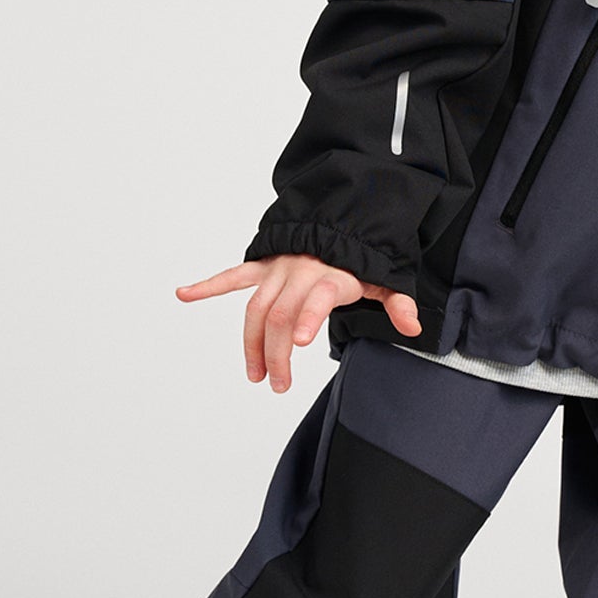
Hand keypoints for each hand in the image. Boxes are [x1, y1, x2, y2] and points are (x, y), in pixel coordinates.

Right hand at [176, 256, 421, 391]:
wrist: (343, 214)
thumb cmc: (362, 255)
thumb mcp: (386, 277)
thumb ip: (397, 303)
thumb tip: (413, 326)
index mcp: (330, 275)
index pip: (316, 298)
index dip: (307, 318)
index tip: (300, 343)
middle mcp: (300, 271)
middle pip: (279, 314)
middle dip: (275, 352)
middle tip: (278, 383)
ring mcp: (278, 268)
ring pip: (256, 307)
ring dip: (251, 343)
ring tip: (255, 374)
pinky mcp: (264, 265)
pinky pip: (234, 275)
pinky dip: (208, 285)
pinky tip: (184, 294)